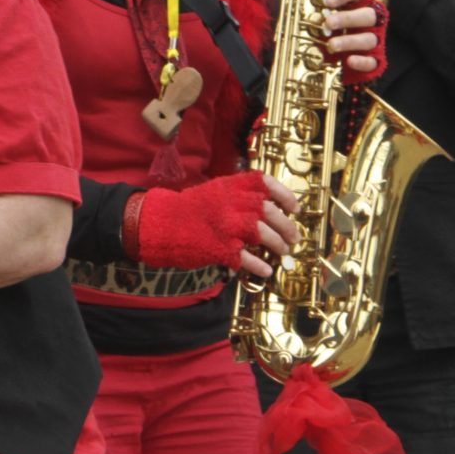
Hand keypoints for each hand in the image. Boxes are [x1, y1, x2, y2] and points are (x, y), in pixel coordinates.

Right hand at [131, 170, 300, 276]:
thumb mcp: (214, 192)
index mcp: (231, 186)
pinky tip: (266, 270)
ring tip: (283, 252)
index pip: (267, 184)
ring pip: (264, 235)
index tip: (294, 208)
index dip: (286, 195)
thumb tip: (268, 208)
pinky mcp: (220, 248)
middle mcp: (233, 203)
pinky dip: (260, 266)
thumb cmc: (188, 210)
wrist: (160, 224)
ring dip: (278, 245)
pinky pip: (248, 259)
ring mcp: (227, 226)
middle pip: (271, 213)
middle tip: (294, 238)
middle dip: (288, 227)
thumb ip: (239, 195)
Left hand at [321, 0, 382, 77]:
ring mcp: (372, 39)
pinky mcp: (373, 59)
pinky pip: (373, 61)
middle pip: (368, 14)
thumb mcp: (310, 8)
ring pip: (370, 38)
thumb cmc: (323, 24)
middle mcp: (368, 19)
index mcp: (356, 2)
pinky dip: (362, 61)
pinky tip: (349, 61)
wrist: (330, 54)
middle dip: (348, 18)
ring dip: (351, 41)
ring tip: (331, 45)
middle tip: (328, 22)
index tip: (327, 0)